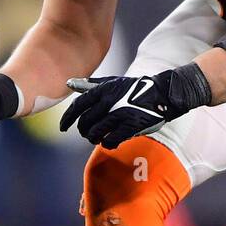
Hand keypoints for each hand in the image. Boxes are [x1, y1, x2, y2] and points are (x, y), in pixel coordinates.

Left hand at [60, 65, 211, 149]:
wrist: (162, 94)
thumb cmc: (135, 88)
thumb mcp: (113, 82)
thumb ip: (91, 84)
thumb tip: (69, 83)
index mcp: (103, 90)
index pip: (78, 106)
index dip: (67, 119)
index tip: (63, 128)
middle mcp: (109, 101)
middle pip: (85, 122)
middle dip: (84, 130)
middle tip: (88, 133)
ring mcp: (119, 114)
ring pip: (95, 133)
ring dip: (94, 138)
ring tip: (98, 138)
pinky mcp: (130, 126)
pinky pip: (110, 141)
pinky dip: (107, 144)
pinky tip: (110, 142)